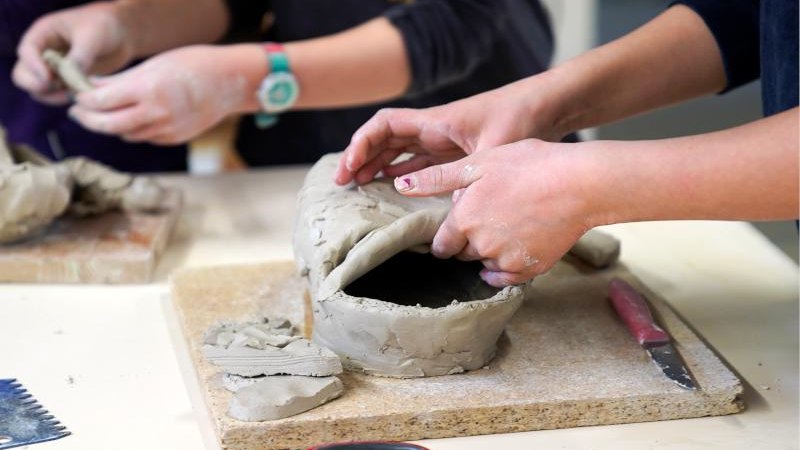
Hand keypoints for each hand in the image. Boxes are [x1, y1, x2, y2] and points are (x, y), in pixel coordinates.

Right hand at [12, 2, 135, 104]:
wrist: (122, 34)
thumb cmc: (105, 26)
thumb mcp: (92, 37)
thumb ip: (80, 57)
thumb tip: (69, 79)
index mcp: (44, 33)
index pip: (27, 51)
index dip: (33, 66)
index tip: (48, 79)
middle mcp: (43, 52)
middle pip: (23, 74)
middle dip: (36, 85)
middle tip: (57, 88)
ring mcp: (53, 69)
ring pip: (39, 89)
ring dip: (52, 96)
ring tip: (74, 94)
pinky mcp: (66, 82)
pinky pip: (57, 96)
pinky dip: (66, 99)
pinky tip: (82, 98)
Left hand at [67, 44, 263, 144]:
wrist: (229, 82)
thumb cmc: (191, 65)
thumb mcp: (152, 66)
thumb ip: (120, 81)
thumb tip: (90, 88)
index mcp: (148, 90)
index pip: (102, 101)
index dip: (83, 101)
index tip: (76, 97)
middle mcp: (157, 113)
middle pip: (108, 125)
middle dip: (88, 120)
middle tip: (77, 113)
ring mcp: (167, 129)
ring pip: (126, 134)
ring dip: (111, 125)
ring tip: (105, 113)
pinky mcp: (175, 138)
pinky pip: (145, 137)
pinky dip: (134, 129)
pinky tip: (133, 117)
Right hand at [334, 75, 566, 185]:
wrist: (544, 108)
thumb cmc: (519, 119)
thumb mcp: (494, 150)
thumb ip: (472, 179)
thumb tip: (453, 215)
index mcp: (434, 122)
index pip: (384, 126)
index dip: (361, 144)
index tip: (350, 167)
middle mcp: (432, 129)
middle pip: (383, 139)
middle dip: (360, 158)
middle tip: (342, 183)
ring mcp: (442, 140)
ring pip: (397, 151)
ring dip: (376, 166)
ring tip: (357, 187)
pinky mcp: (454, 152)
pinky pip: (417, 161)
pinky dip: (400, 172)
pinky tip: (391, 186)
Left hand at [394, 139, 598, 286]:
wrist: (579, 183)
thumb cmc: (528, 165)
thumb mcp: (478, 164)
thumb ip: (437, 178)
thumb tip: (400, 185)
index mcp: (463, 220)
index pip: (441, 245)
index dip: (449, 236)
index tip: (459, 226)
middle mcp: (479, 245)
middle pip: (463, 253)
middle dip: (469, 240)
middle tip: (490, 217)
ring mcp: (504, 261)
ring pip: (485, 264)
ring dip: (490, 251)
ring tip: (510, 224)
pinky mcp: (528, 270)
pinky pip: (507, 278)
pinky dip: (508, 267)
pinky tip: (518, 245)